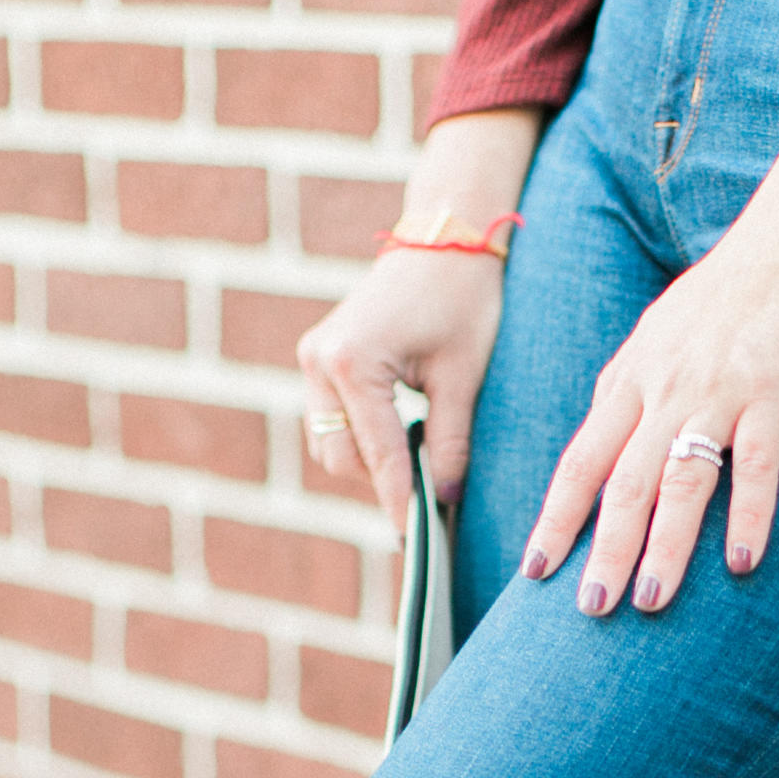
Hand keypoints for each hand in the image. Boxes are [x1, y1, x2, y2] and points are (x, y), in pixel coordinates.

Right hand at [297, 108, 540, 529]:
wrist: (445, 236)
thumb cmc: (463, 297)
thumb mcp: (464, 375)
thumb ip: (450, 441)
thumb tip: (444, 498)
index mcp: (352, 363)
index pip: (377, 455)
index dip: (400, 501)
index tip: (416, 542)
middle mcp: (320, 362)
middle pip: (342, 458)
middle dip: (382, 482)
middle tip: (432, 499)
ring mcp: (313, 359)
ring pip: (332, 444)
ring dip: (370, 461)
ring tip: (421, 465)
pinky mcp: (320, 357)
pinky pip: (334, 420)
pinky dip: (364, 437)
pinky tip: (405, 438)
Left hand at [523, 116, 778, 612]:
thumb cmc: (729, 292)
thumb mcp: (660, 337)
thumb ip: (632, 391)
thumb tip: (603, 447)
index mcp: (631, 379)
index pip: (580, 460)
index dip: (556, 518)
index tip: (534, 570)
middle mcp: (663, 389)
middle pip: (621, 481)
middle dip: (602, 549)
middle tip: (590, 610)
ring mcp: (717, 390)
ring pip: (679, 480)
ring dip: (664, 546)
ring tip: (649, 601)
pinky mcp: (772, 389)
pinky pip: (757, 462)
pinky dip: (751, 514)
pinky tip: (743, 563)